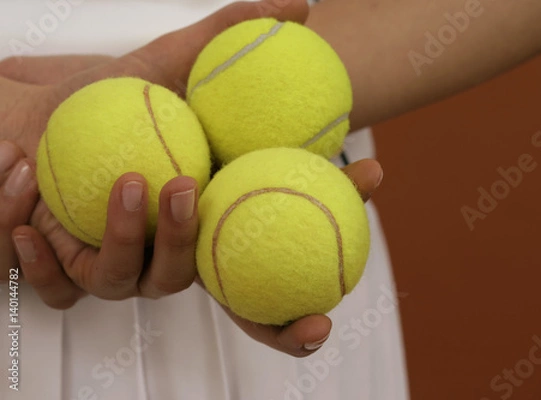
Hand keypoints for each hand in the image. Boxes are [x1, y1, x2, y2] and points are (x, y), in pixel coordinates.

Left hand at [1, 0, 381, 356]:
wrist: (38, 117)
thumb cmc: (111, 98)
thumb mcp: (170, 61)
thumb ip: (230, 36)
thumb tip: (298, 8)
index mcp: (210, 220)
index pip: (266, 275)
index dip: (295, 314)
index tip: (321, 322)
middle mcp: (172, 253)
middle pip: (213, 294)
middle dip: (215, 273)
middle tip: (206, 198)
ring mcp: (121, 269)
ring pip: (134, 282)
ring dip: (131, 238)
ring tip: (134, 182)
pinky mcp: (67, 275)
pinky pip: (58, 287)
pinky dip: (42, 260)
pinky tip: (32, 223)